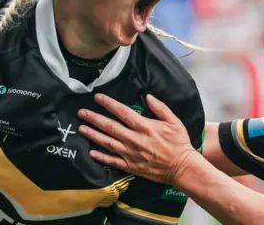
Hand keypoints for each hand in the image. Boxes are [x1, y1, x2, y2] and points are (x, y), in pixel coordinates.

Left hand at [77, 94, 196, 184]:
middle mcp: (135, 140)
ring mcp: (131, 154)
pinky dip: (101, 157)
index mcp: (145, 127)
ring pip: (107, 143)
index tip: (97, 97)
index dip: (108, 104)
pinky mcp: (130, 166)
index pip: (122, 112)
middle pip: (110, 126)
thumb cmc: (179, 143)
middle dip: (94, 118)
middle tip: (81, 112)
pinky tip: (91, 152)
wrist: (182, 168)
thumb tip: (148, 96)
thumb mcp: (174, 121)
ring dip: (93, 135)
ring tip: (81, 128)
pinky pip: (112, 161)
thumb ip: (160, 108)